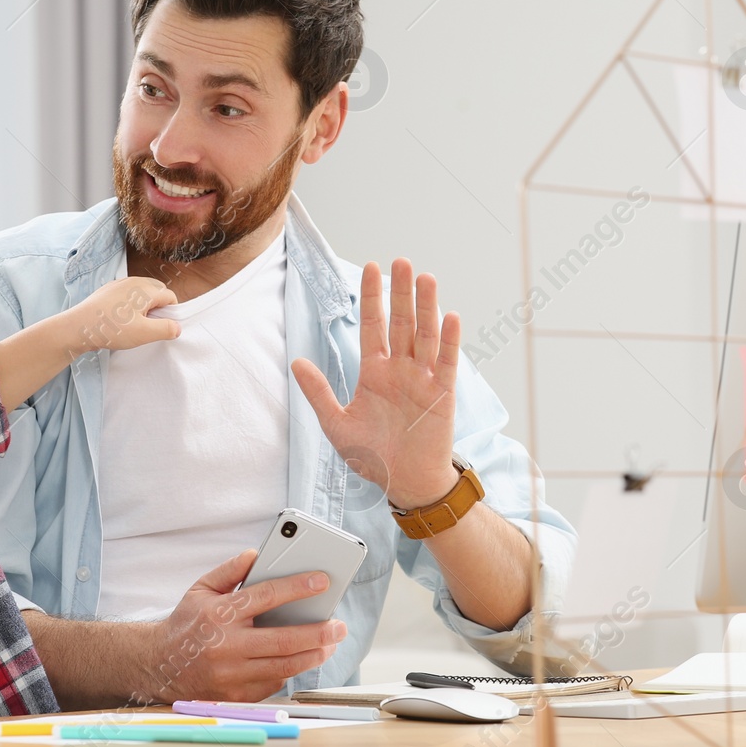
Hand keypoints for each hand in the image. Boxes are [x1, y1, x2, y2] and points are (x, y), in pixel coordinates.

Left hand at [73, 277, 179, 353]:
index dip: (171, 313)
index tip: (162, 327)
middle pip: (157, 291)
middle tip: (148, 325)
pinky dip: (129, 305)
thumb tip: (177, 327)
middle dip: (158, 307)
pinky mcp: (107, 290)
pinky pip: (127, 294)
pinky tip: (119, 319)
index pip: (170, 296)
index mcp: (146, 289)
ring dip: (143, 306)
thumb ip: (165, 329)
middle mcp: (134, 281)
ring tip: (133, 324)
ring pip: (141, 292)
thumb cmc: (112, 329)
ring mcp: (119, 284)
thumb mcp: (144, 333)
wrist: (79, 326)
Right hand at [144, 551, 346, 703]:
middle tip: (339, 626)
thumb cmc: (186, 624)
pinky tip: (301, 659)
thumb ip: (230, 570)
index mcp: (219, 614)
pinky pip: (273, 682)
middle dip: (318, 632)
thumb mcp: (201, 589)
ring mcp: (232, 674)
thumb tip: (257, 555)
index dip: (298, 587)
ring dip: (313, 655)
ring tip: (330, 644)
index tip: (321, 580)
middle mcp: (227, 645)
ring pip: (284, 666)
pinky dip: (290, 670)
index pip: (266, 596)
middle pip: (284, 640)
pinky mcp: (237, 695)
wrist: (160, 666)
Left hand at [292, 260, 460, 510]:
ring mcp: (423, 379)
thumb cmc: (373, 456)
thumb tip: (296, 362)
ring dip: (426, 307)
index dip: (371, 298)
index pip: (372, 326)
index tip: (371, 268)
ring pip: (425, 336)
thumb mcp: (337, 424)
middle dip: (400, 293)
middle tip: (401, 262)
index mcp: (374, 372)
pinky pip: (446, 363)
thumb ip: (318, 392)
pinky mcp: (442, 395)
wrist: (404, 484)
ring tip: (425, 278)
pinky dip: (449, 341)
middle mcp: (400, 369)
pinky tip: (450, 317)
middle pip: (402, 323)